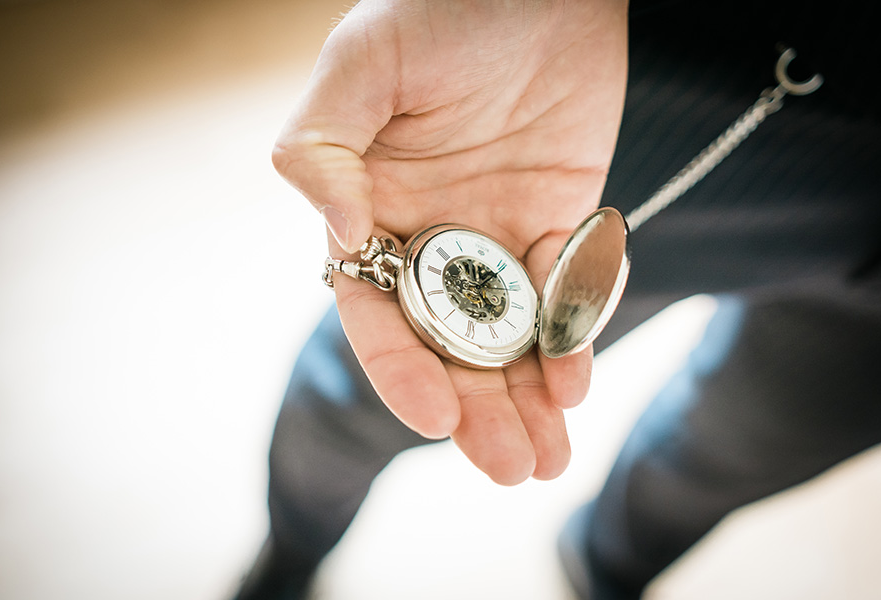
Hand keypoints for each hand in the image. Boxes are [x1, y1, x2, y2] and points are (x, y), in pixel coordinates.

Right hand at [274, 0, 627, 483]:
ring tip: (548, 461)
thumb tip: (341, 235)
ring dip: (528, 399)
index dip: (400, 369)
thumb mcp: (363, 61)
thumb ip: (323, 147)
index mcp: (373, 209)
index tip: (433, 419)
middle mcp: (432, 235)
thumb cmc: (442, 5)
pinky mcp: (561, 220)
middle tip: (511, 469)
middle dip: (477, 411)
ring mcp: (499, 233)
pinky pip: (567, 294)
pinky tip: (576, 379)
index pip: (377, 312)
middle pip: (448, 344)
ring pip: (509, 336)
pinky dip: (573, 337)